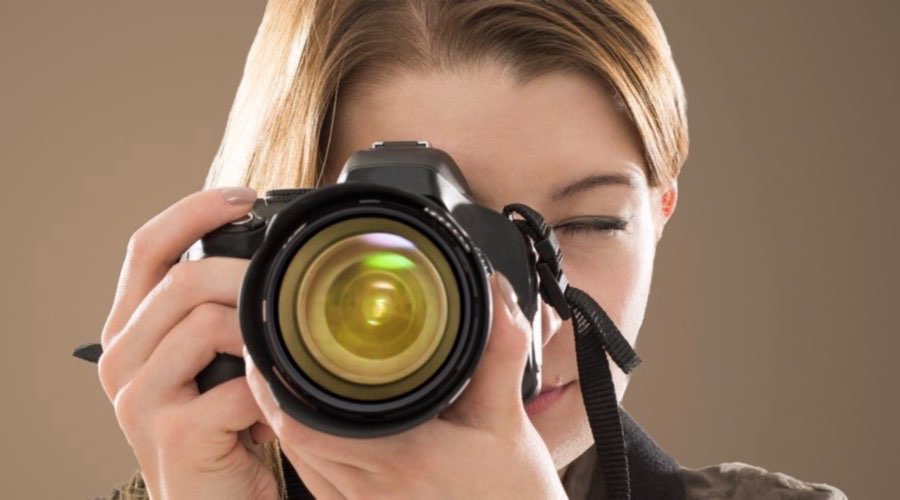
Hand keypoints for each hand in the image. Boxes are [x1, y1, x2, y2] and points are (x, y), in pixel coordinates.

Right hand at [97, 187, 278, 499]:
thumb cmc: (220, 429)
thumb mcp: (209, 360)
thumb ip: (216, 310)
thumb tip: (262, 254)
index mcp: (129, 332)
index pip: (146, 248)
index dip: (193, 211)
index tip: (244, 197)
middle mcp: (121, 360)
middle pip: (183, 279)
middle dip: (247, 276)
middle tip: (287, 294)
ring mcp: (140, 400)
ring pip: (208, 322)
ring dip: (260, 336)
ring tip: (277, 363)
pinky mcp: (175, 436)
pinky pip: (237, 384)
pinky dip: (268, 389)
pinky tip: (274, 407)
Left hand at [245, 271, 567, 499]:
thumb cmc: (514, 493)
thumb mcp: (509, 418)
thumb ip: (499, 350)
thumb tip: (494, 292)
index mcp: (401, 459)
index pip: (305, 423)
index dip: (274, 384)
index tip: (271, 344)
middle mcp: (372, 492)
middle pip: (292, 440)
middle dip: (274, 394)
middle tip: (272, 349)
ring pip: (302, 463)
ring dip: (286, 422)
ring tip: (286, 378)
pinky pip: (318, 483)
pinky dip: (308, 450)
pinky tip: (318, 425)